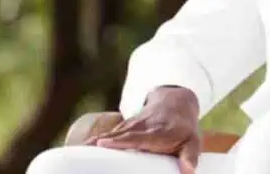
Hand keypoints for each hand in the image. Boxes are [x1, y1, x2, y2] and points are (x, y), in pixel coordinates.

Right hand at [86, 86, 201, 173]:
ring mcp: (130, 126)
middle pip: (120, 135)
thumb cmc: (184, 127)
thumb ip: (191, 155)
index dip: (122, 140)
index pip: (139, 137)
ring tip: (76, 154)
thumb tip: (189, 171)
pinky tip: (78, 150)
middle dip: (104, 143)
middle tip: (85, 151)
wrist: (175, 102)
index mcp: (159, 132)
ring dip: (94, 143)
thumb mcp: (193, 140)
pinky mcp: (122, 128)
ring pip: (111, 134)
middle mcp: (142, 128)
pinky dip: (93, 142)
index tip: (104, 143)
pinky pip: (107, 135)